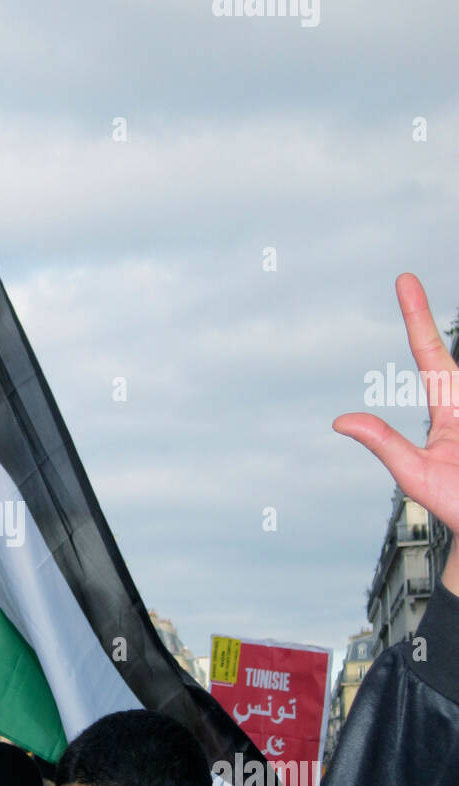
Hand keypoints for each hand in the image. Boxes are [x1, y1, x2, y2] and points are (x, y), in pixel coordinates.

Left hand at [334, 275, 458, 591]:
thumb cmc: (457, 506)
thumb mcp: (418, 475)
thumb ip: (386, 444)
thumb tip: (339, 421)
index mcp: (451, 408)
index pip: (430, 353)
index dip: (417, 316)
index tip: (403, 278)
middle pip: (455, 364)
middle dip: (427, 327)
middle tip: (426, 355)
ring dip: (456, 420)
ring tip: (453, 448)